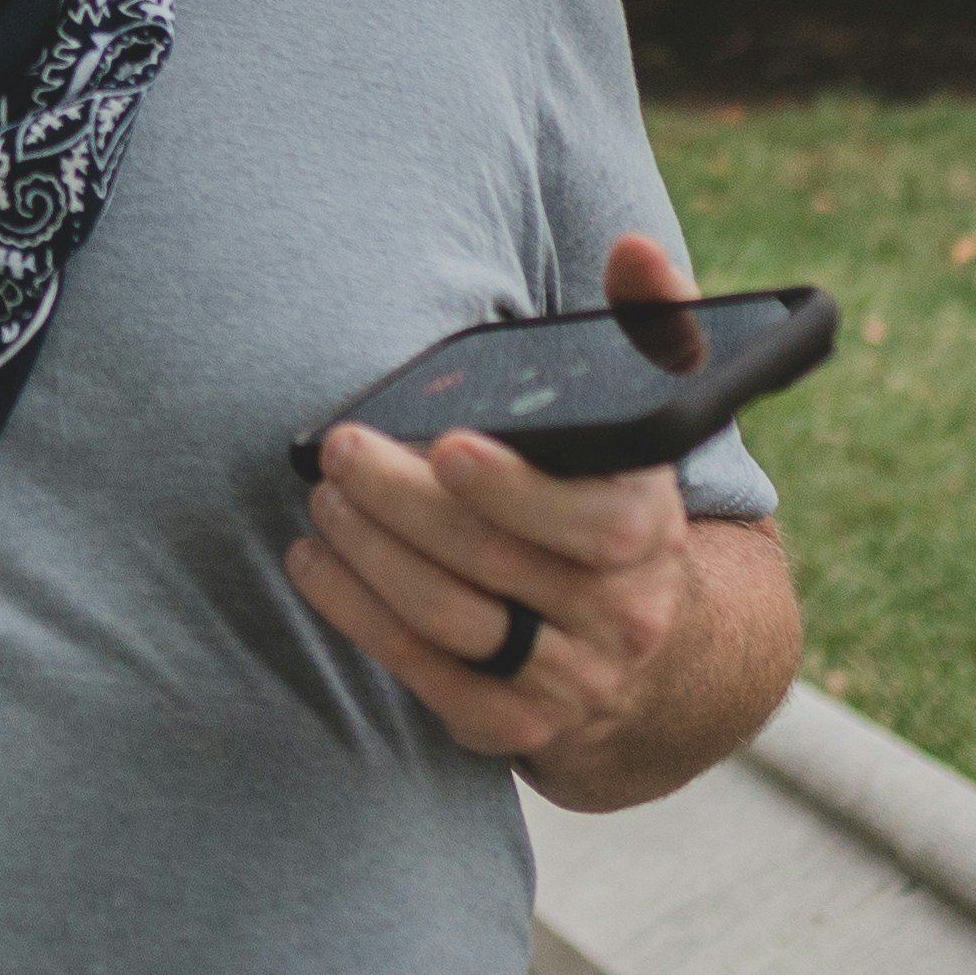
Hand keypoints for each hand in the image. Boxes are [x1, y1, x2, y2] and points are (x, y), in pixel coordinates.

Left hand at [285, 233, 706, 776]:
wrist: (660, 662)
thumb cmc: (622, 507)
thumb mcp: (653, 423)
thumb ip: (651, 329)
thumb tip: (632, 248)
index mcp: (651, 533)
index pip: (593, 522)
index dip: (515, 488)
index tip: (445, 445)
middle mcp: (620, 614)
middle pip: (497, 563)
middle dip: (404, 504)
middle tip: (339, 452)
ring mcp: (569, 679)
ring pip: (453, 621)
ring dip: (372, 556)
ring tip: (323, 499)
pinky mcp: (514, 726)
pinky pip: (425, 675)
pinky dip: (359, 616)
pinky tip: (315, 563)